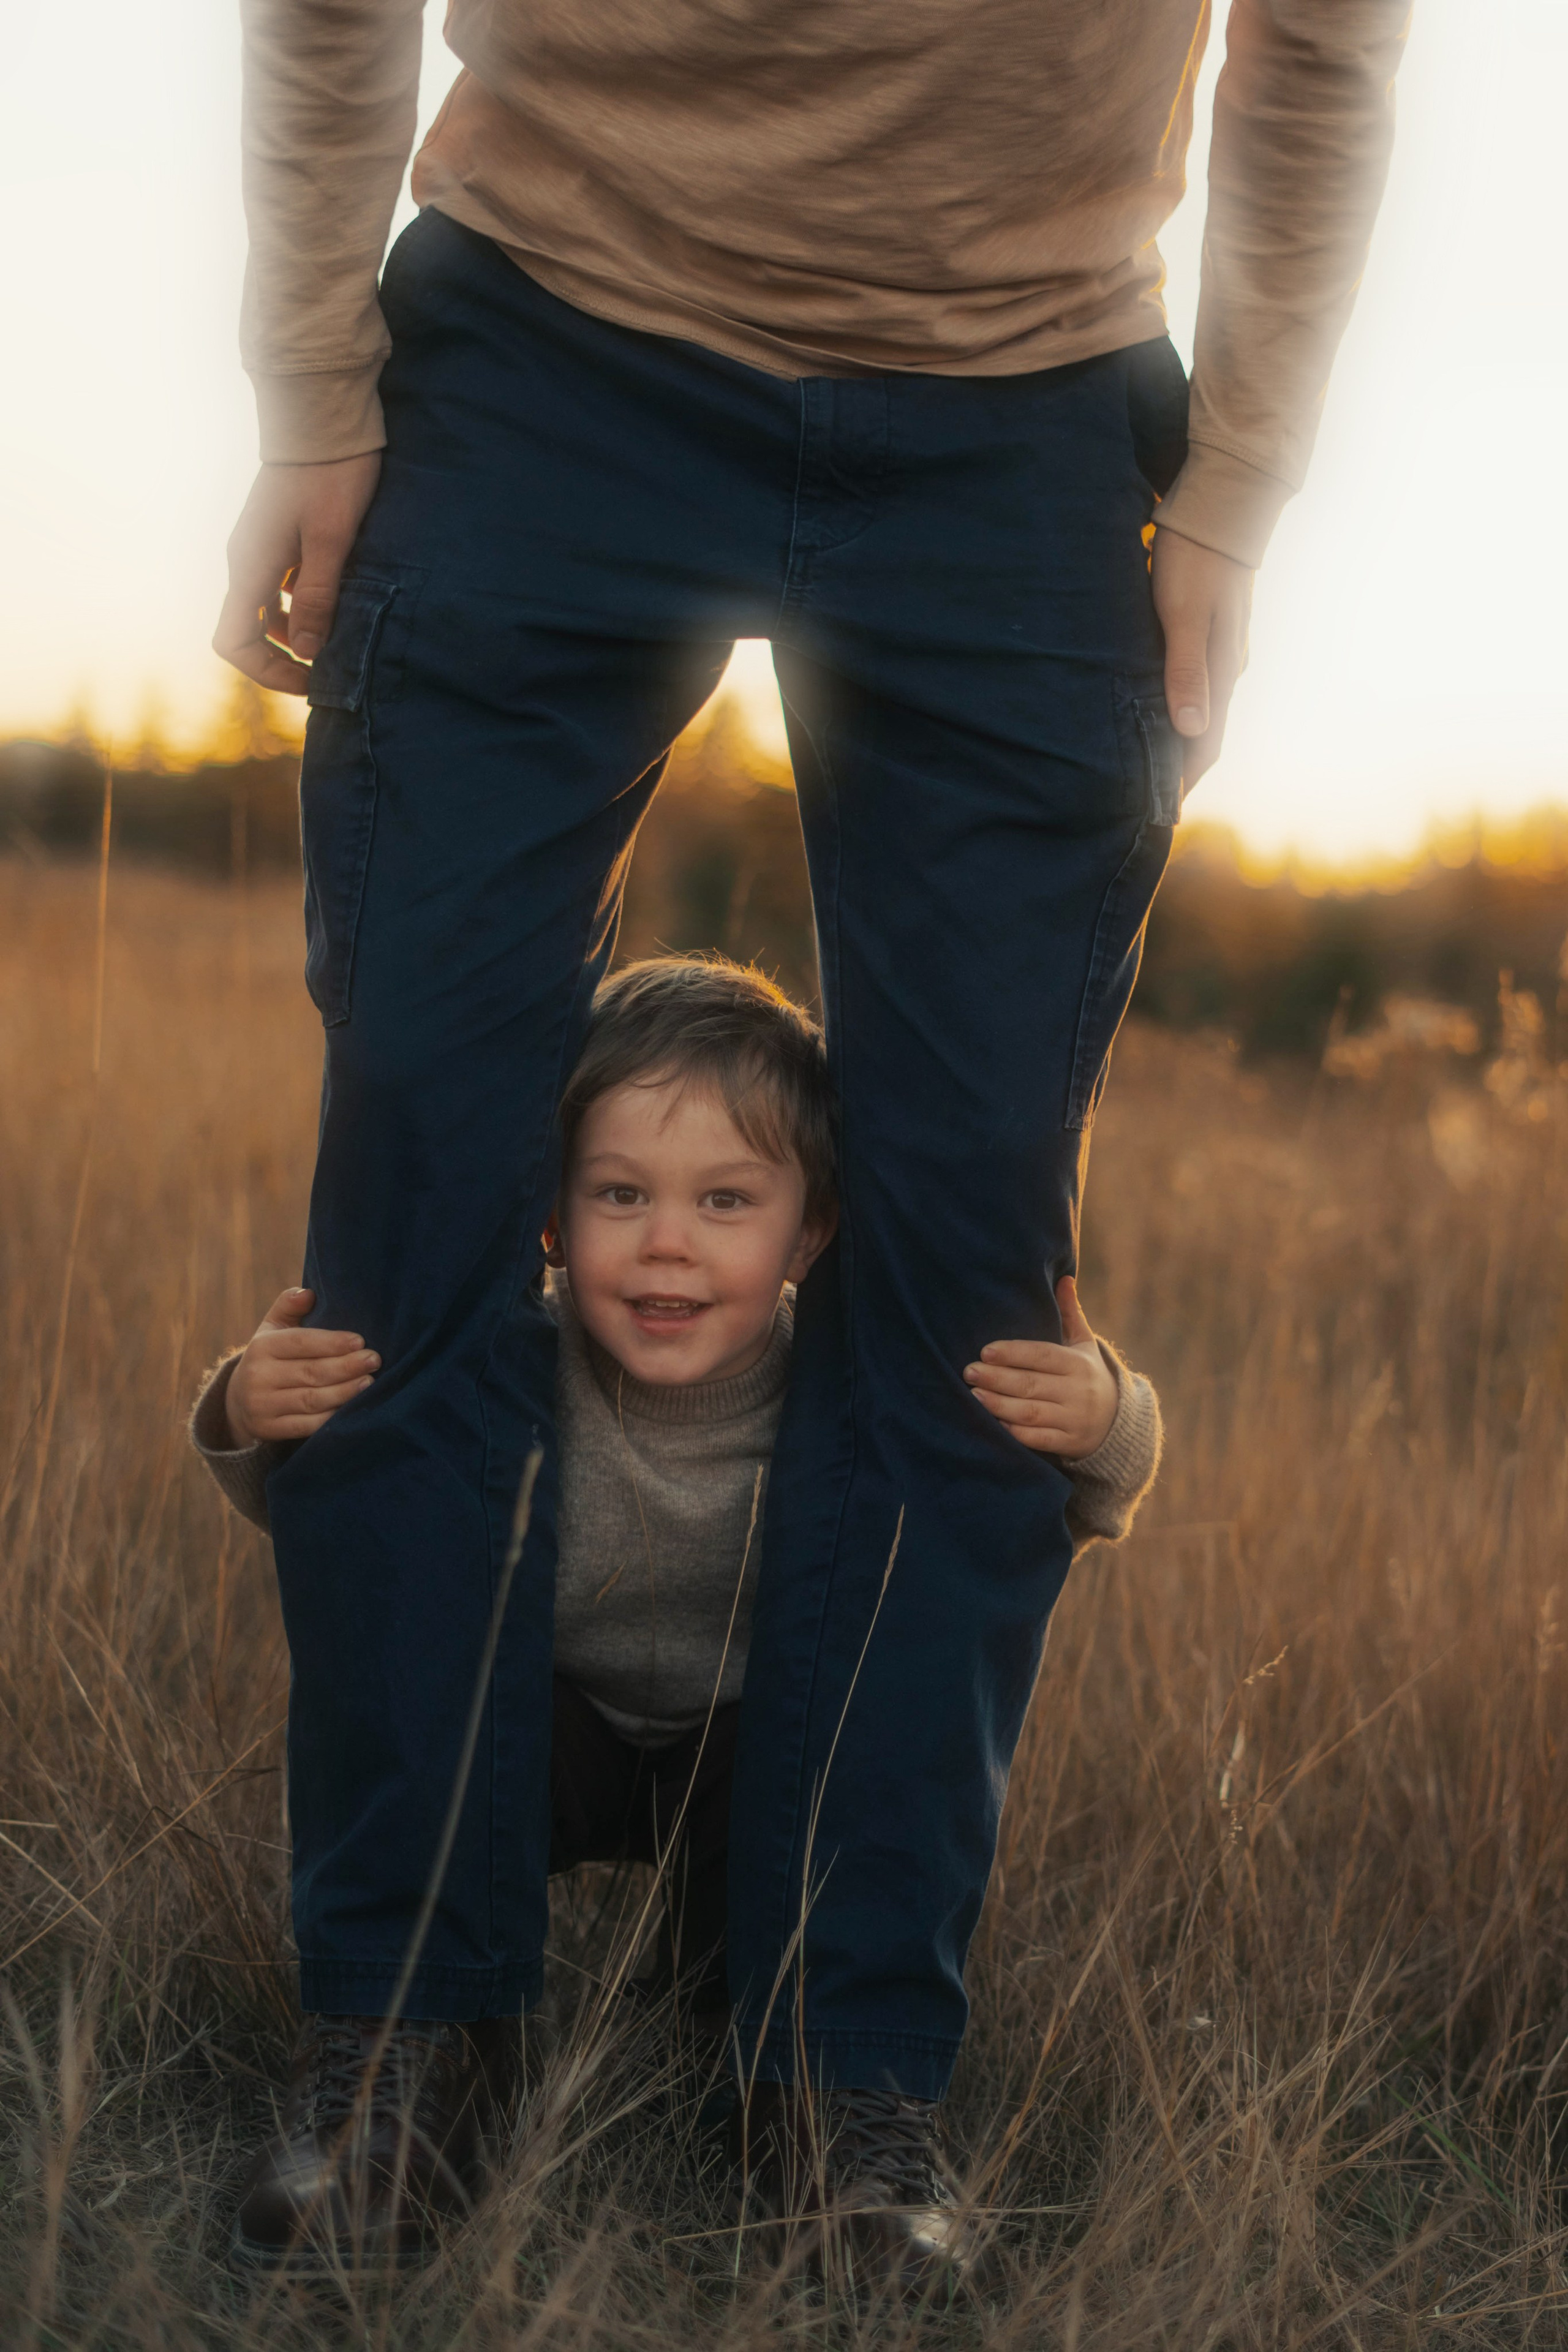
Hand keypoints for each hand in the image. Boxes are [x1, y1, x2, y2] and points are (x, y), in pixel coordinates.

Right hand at [213, 454, 381, 694]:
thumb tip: (305, 652)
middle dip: (284, 656)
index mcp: (250, 565)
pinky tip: (339, 599)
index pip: (232, 641)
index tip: (309, 678)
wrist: (323, 415)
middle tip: (329, 667)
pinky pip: (281, 583)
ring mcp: (260, 545)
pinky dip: (303, 602)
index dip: (266, 671)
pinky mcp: (278, 533)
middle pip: (248, 629)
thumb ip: (316, 598)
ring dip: (296, 630)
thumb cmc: (331, 474)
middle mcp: (246, 559)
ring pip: (266, 607)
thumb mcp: (331, 541)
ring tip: (339, 637)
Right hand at [224, 1288, 379, 1446]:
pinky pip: (307, 1425)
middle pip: (310, 1372)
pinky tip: (353, 1409)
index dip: (332, 1342)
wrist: (238, 1403)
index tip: (360, 1341)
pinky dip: (332, 1418)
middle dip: (346, 1367)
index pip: (301, 1342)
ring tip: (370, 1383)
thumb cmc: (269, 1358)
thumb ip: (288, 1307)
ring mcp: (263, 1406)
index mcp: (262, 1347)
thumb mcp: (272, 1329)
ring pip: (311, 1400)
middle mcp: (259, 1376)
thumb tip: (307, 1293)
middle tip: (374, 1360)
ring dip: (345, 1392)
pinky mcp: (269, 1429)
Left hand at [963, 1276, 1118, 1458]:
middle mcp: (1078, 1392)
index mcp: (1079, 1364)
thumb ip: (1070, 1313)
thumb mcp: (1084, 1345)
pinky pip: (1037, 1439)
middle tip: (968, 1372)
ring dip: (999, 1405)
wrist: (1117, 1422)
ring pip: (1031, 1413)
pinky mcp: (1068, 1443)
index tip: (985, 1350)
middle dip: (997, 1378)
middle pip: (1031, 1384)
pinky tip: (992, 1423)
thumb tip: (1064, 1278)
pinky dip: (1014, 1432)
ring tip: (973, 1395)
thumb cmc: (1088, 1375)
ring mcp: (1073, 1420)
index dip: (1014, 1353)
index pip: (1043, 1355)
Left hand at [1150, 528, 1253, 788]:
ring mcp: (1222, 650)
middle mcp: (1227, 668)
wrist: (1222, 506)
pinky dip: (1180, 709)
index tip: (1163, 815)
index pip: (1204, 745)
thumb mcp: (1182, 615)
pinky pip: (1197, 685)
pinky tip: (1162, 711)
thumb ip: (1185, 672)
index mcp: (1221, 671)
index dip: (1184, 782)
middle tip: (1153, 803)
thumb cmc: (1196, 559)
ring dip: (1181, 741)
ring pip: (1202, 710)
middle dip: (1182, 771)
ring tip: (1154, 766)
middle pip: (1205, 735)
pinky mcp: (1212, 632)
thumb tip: (1188, 731)